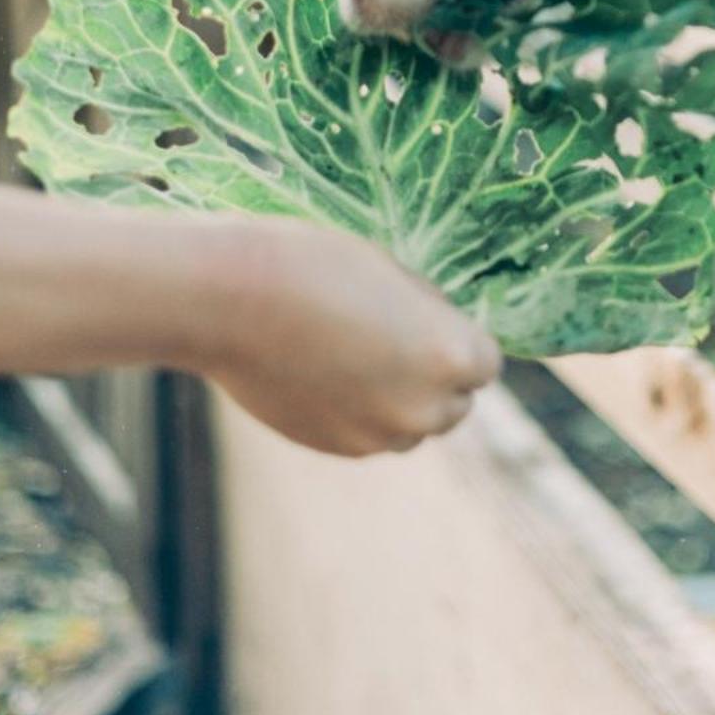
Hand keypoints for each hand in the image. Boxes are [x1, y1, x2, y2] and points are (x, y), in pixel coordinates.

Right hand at [198, 218, 502, 456]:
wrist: (228, 300)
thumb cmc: (314, 266)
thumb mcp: (393, 274)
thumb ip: (428, 316)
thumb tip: (440, 335)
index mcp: (450, 357)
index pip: (486, 364)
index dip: (461, 340)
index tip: (432, 322)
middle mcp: (423, 409)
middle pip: (455, 404)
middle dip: (436, 378)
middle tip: (395, 338)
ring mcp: (377, 436)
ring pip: (410, 426)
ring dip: (399, 400)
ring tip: (356, 353)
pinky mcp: (335, 447)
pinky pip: (368, 434)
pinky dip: (359, 412)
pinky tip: (325, 371)